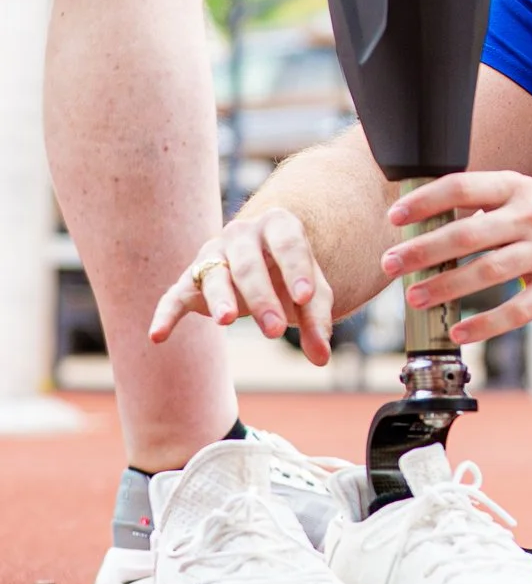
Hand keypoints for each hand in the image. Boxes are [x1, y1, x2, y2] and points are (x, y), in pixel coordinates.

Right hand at [149, 208, 335, 364]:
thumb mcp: (311, 294)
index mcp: (278, 225)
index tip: (305, 297)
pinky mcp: (189, 280)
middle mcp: (241, 234)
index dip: (297, 269)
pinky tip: (158, 336)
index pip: (288, 244)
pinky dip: (166, 314)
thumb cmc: (289, 275)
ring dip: (220, 298)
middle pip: (249, 265)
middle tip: (274, 331)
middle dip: (262, 298)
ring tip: (227, 321)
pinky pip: (174, 296)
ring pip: (213, 275)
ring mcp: (212, 255)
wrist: (262, 263)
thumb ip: (316, 320)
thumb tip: (321, 358)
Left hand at [383, 172, 531, 342]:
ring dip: (446, 286)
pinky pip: (518, 309)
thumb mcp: (526, 193)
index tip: (395, 216)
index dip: (426, 201)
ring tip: (415, 298)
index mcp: (517, 188)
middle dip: (423, 250)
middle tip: (391, 263)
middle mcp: (531, 218)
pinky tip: (459, 331)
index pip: (463, 187)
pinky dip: (485, 323)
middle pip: (468, 232)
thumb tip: (429, 224)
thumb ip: (485, 205)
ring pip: (488, 271)